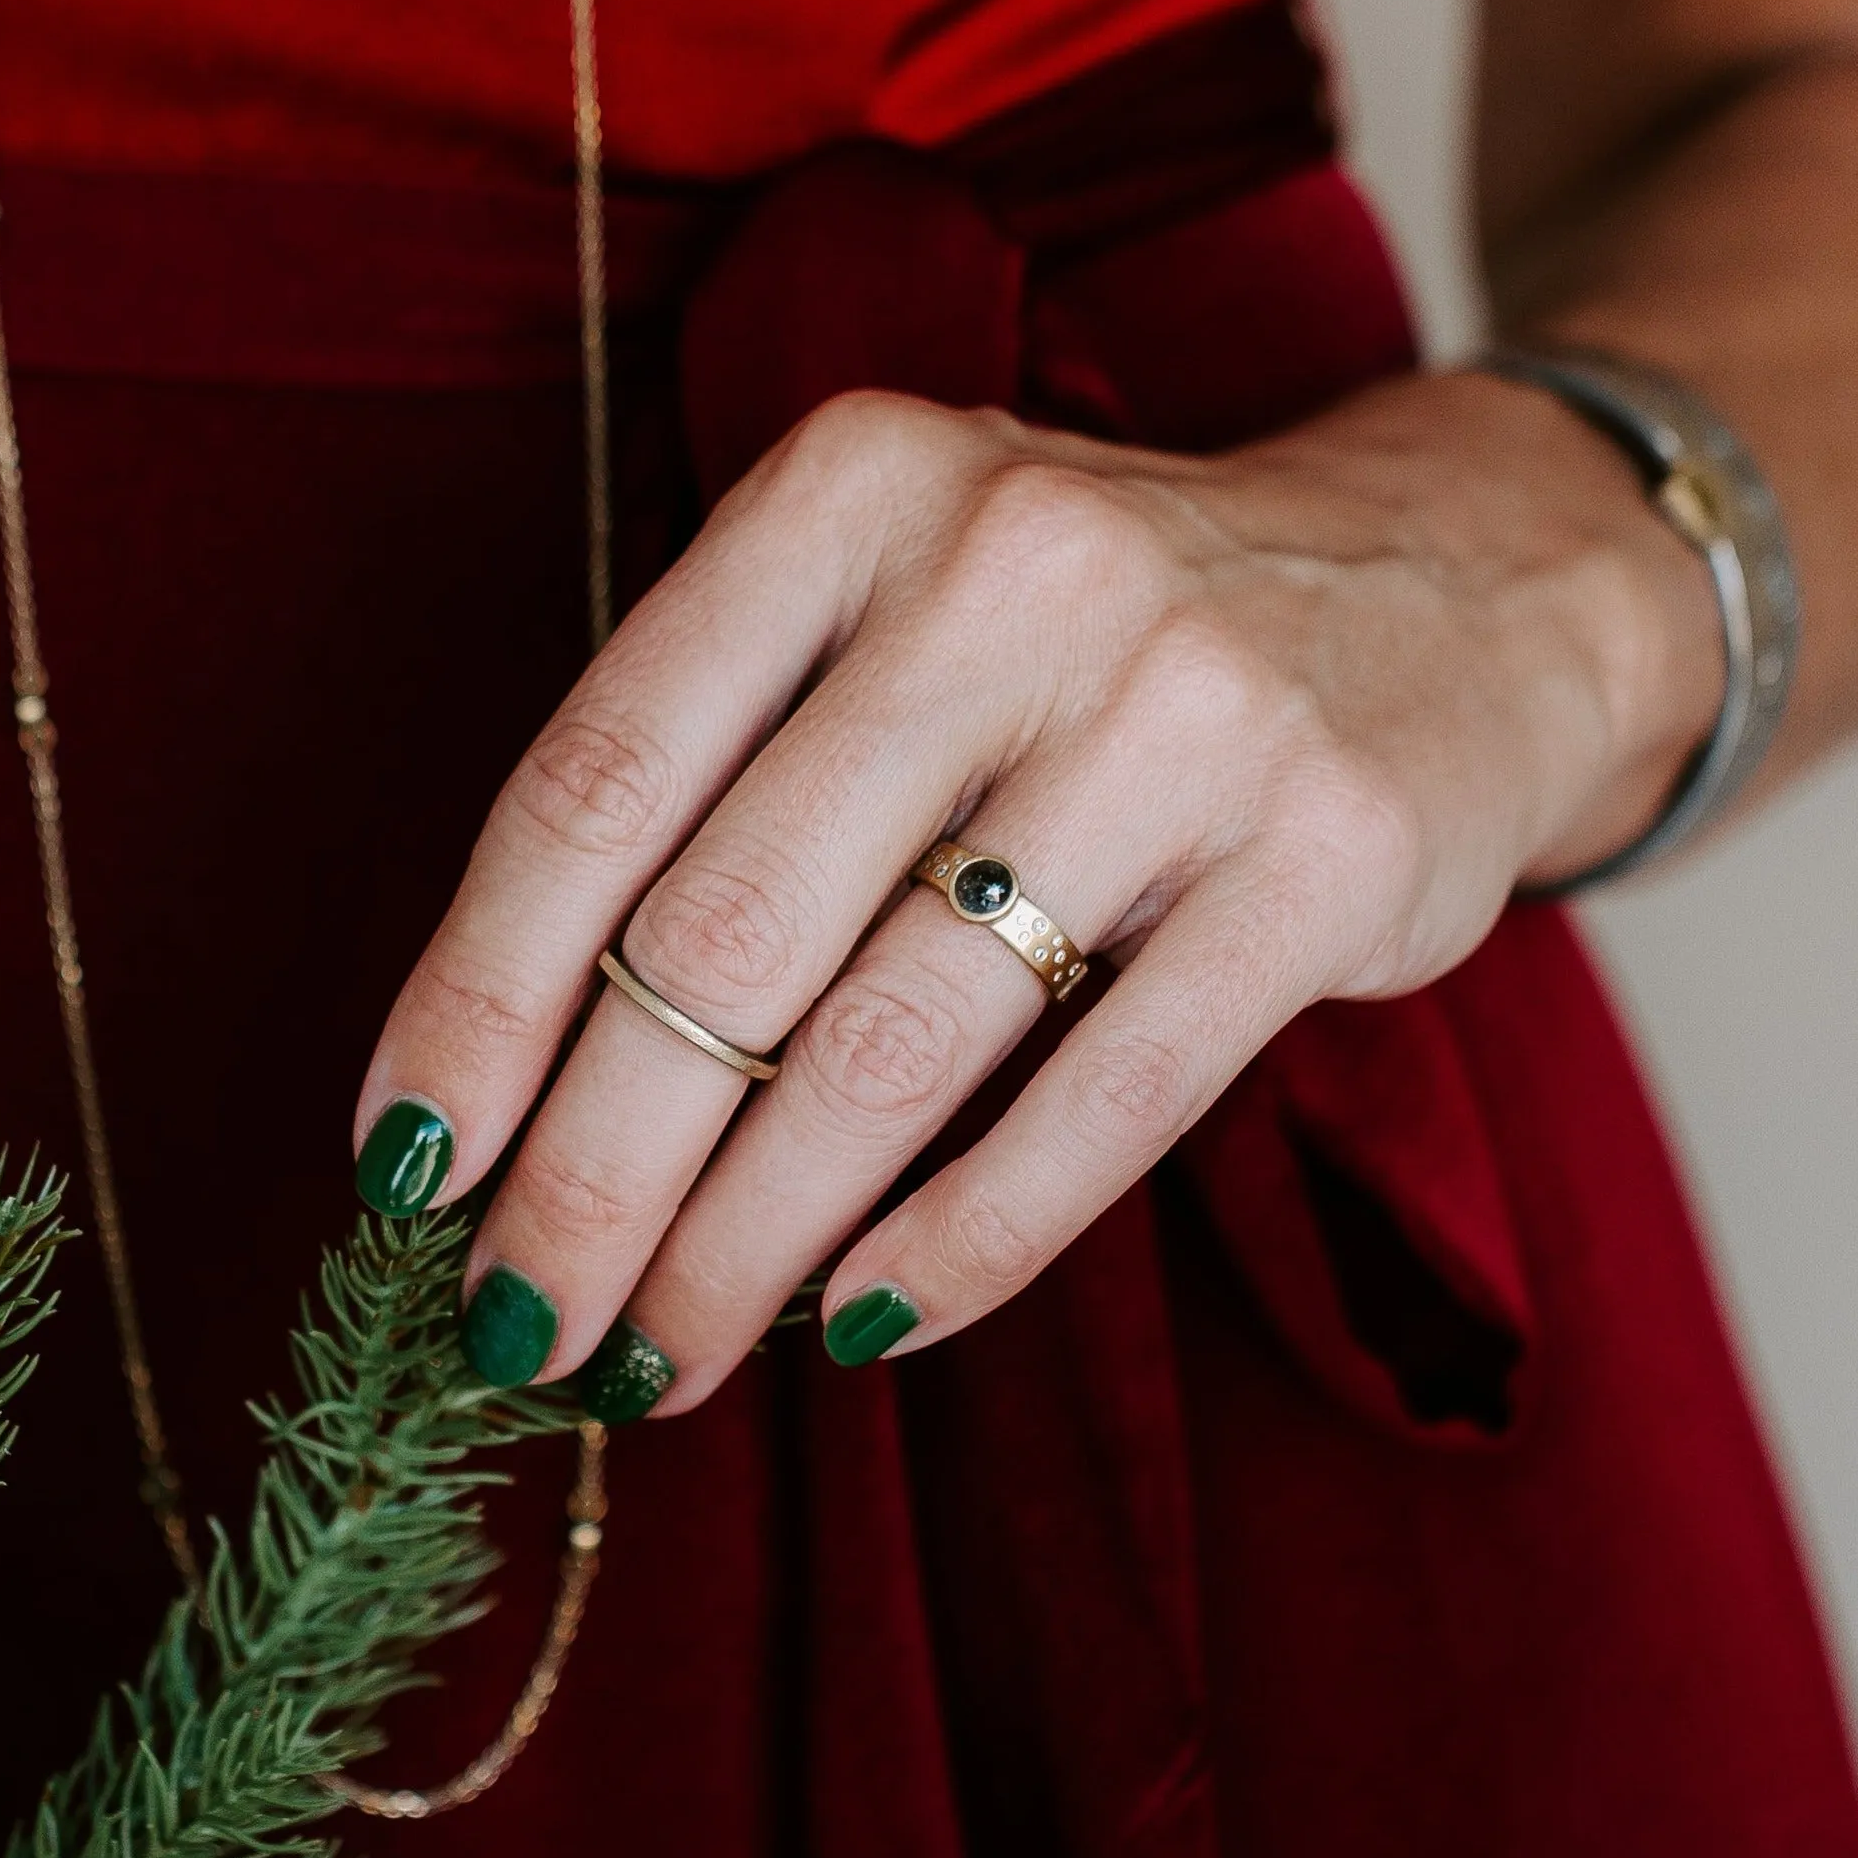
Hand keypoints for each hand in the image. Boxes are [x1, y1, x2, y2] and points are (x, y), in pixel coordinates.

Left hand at [349, 371, 1720, 1416]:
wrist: (1454, 587)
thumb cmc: (1092, 642)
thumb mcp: (890, 620)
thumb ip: (724, 783)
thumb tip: (525, 1083)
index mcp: (847, 496)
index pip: (596, 781)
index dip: (474, 999)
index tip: (403, 1170)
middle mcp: (1006, 572)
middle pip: (722, 935)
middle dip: (590, 1172)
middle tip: (520, 1325)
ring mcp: (1182, 709)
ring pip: (893, 1041)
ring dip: (743, 1243)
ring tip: (658, 1360)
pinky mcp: (1327, 854)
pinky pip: (1102, 1102)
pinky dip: (960, 1242)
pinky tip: (856, 1330)